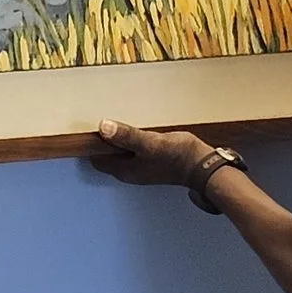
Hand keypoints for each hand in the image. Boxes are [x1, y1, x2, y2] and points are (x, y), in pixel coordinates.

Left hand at [90, 119, 230, 190]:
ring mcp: (141, 167)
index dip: (91, 143)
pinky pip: (133, 150)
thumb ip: (126, 136)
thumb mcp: (149, 143)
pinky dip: (129, 140)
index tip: (89, 127)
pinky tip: (135, 128)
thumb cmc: (177, 156)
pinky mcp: (151, 161)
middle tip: (100, 120)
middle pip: (107, 156)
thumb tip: (103, 127)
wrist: (202, 165)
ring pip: (120, 152)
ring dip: (117, 140)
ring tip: (115, 121)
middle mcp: (130, 171)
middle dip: (102, 141)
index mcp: (124, 170)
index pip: (96, 158)